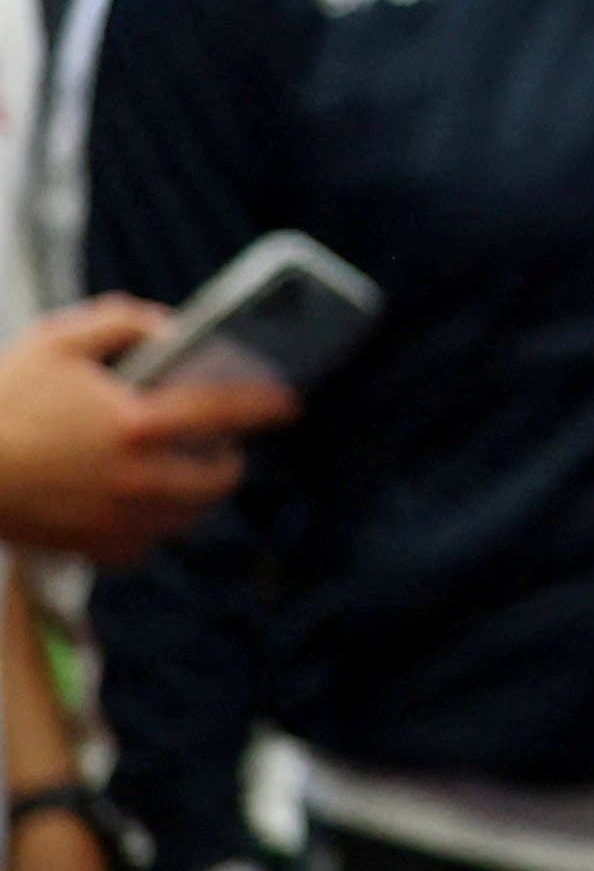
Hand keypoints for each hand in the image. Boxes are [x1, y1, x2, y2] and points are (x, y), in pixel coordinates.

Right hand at [0, 301, 293, 564]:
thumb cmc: (0, 400)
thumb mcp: (57, 340)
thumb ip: (123, 324)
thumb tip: (170, 328)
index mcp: (136, 422)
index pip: (226, 411)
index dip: (266, 404)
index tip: (288, 402)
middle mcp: (135, 476)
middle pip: (217, 479)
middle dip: (229, 460)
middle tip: (222, 445)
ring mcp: (113, 518)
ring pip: (185, 516)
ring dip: (194, 494)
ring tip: (183, 473)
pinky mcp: (86, 546)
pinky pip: (141, 546)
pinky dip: (149, 527)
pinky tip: (138, 506)